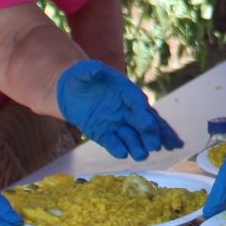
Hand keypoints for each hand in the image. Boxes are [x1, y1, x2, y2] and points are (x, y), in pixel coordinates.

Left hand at [55, 60, 183, 159]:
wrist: (70, 91)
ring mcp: (116, 123)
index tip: (149, 125)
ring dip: (138, 145)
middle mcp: (126, 109)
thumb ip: (91, 71)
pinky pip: (112, 142)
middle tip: (155, 146)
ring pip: (132, 136)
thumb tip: (96, 69)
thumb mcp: (84, 71)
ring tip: (142, 155)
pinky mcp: (104, 133)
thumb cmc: (81, 77)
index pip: (139, 104)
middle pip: (142, 123)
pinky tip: (122, 154)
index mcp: (127, 92)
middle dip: (150, 134)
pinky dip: (117, 148)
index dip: (144, 114)